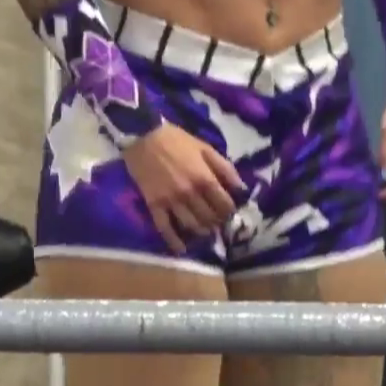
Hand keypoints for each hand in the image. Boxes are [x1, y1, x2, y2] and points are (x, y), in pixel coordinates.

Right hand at [121, 122, 247, 253]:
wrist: (143, 136)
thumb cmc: (177, 141)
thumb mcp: (205, 148)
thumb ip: (225, 168)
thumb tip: (242, 188)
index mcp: (204, 178)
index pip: (225, 205)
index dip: (230, 211)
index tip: (230, 212)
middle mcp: (190, 193)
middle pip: (210, 218)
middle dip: (217, 222)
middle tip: (218, 221)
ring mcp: (171, 201)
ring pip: (191, 225)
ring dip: (202, 231)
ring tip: (205, 230)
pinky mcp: (154, 205)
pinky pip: (165, 228)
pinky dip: (174, 241)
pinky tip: (181, 249)